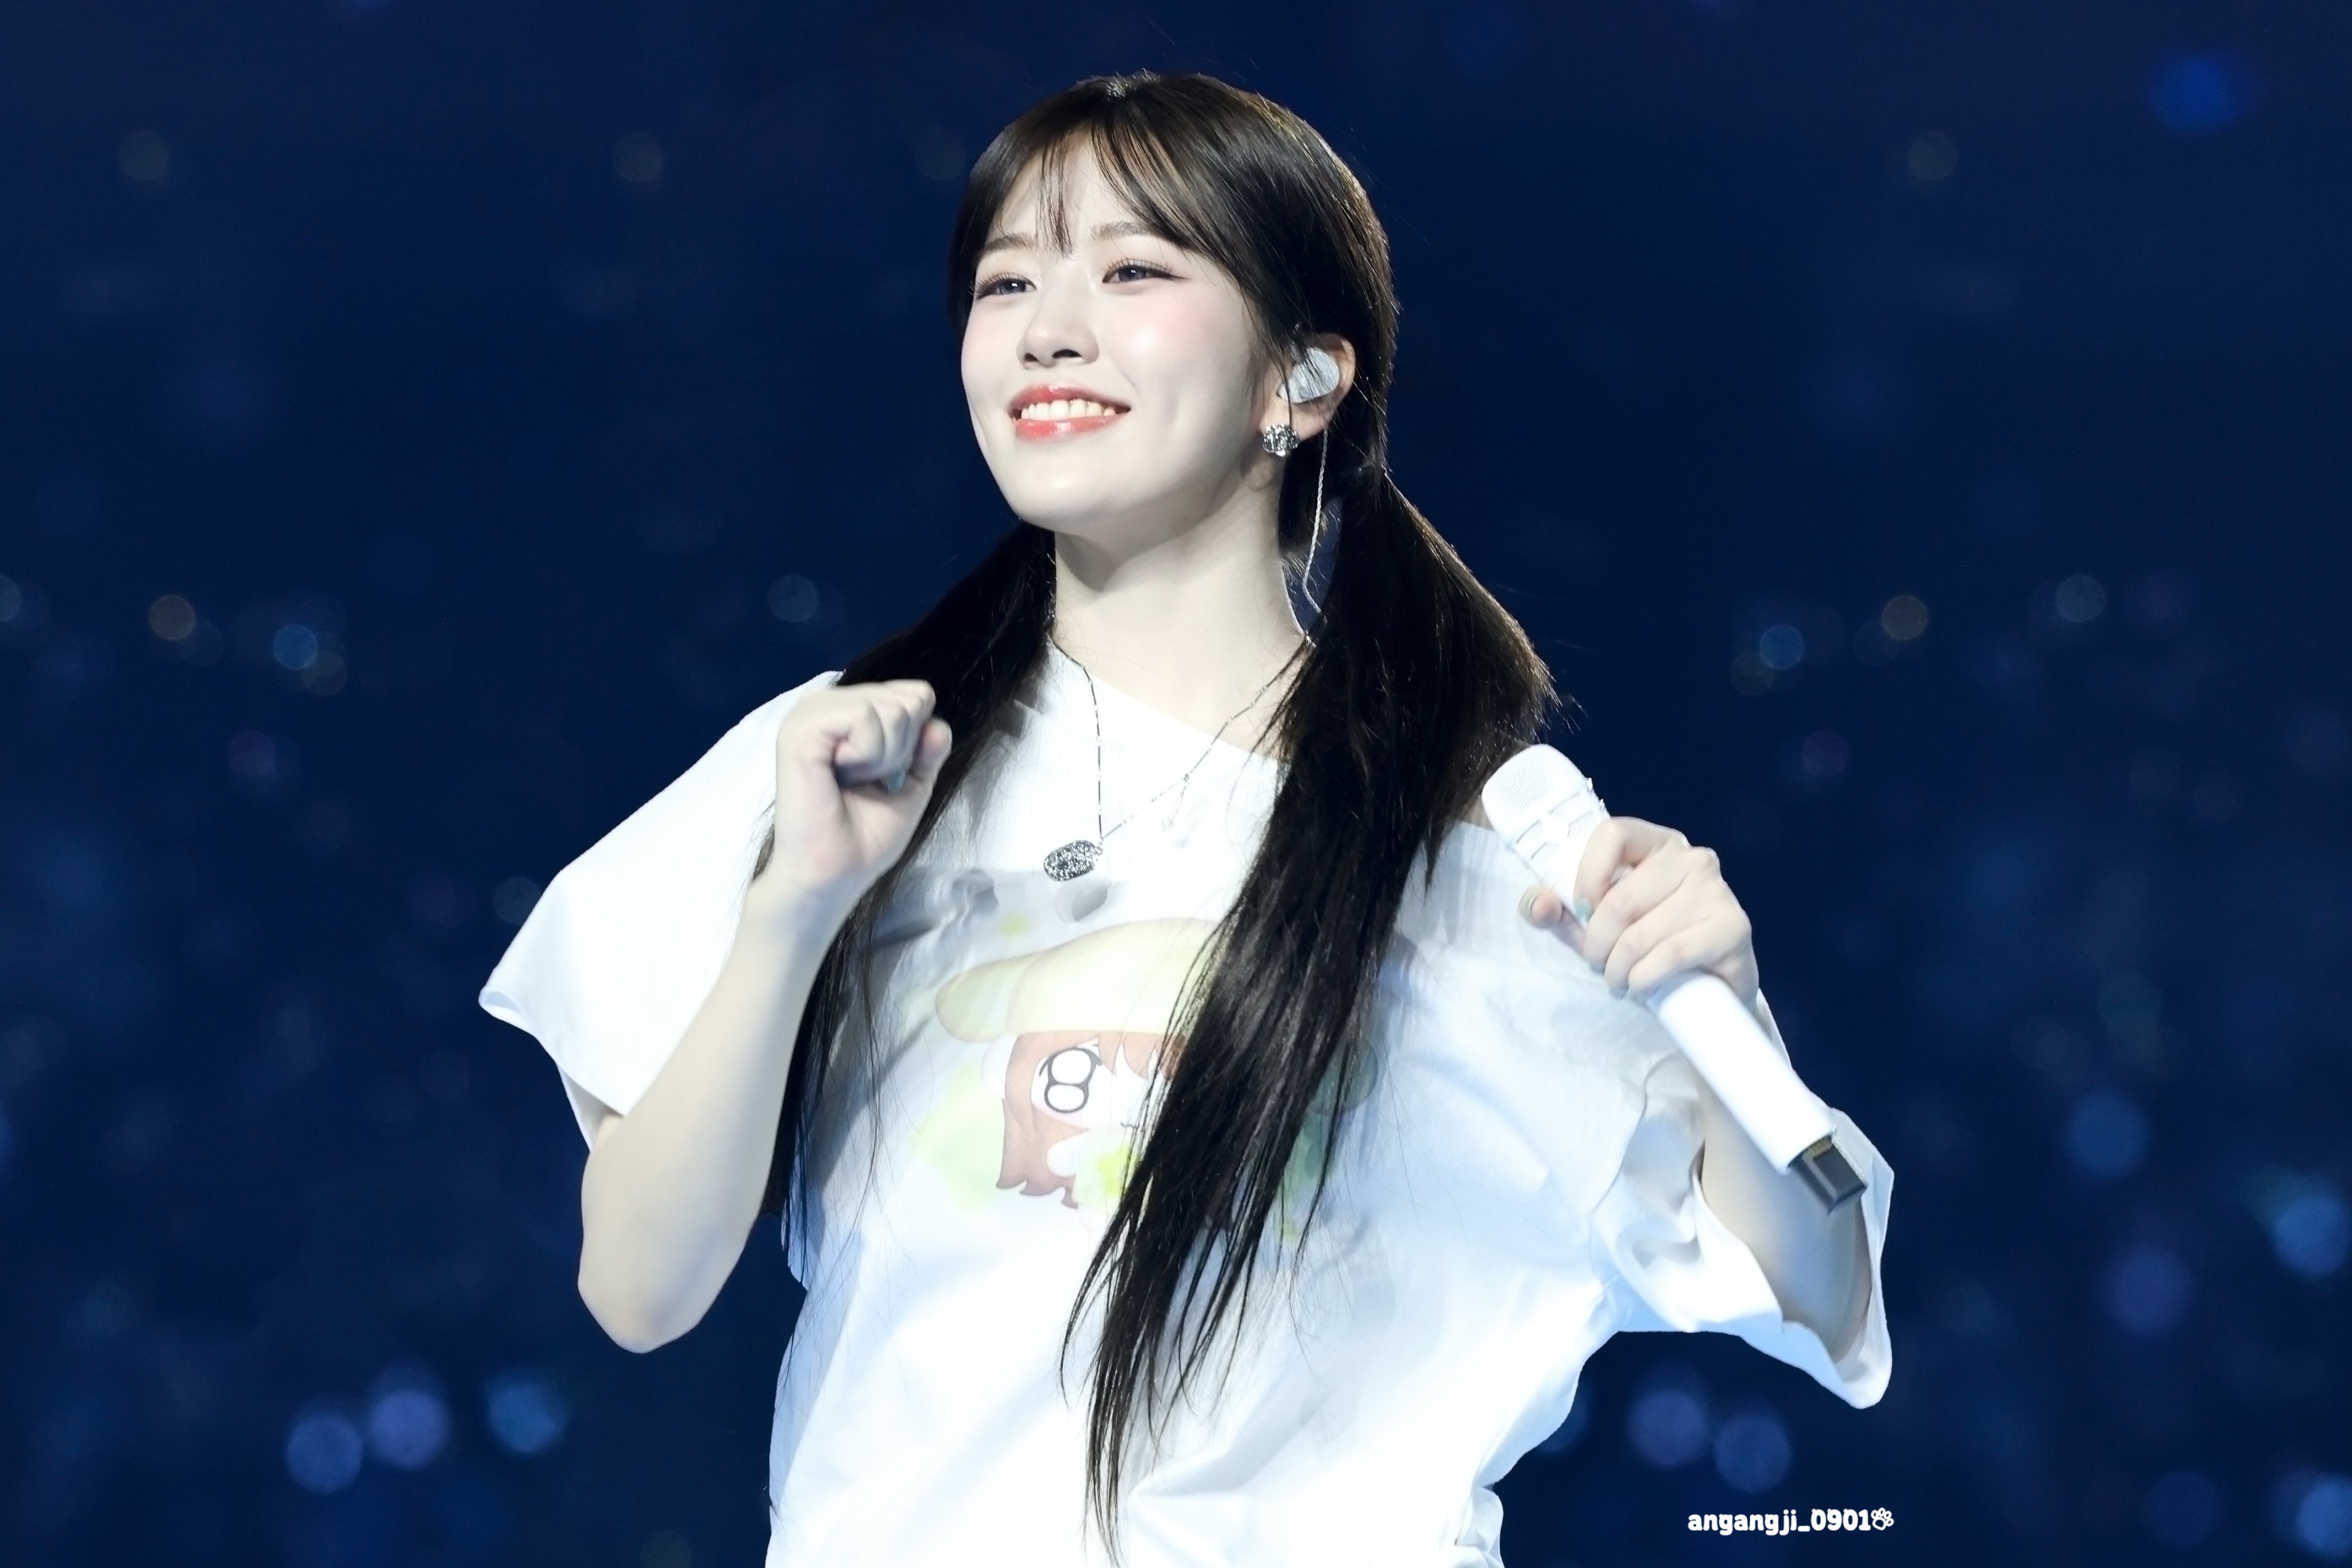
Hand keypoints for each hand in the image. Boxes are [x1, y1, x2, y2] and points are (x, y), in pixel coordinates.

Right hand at [763, 680, 952, 918]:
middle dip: (901, 749)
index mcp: (847, 711)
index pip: (914, 695)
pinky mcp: (800, 728)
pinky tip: (842, 775)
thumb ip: (928, 749)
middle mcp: (826, 703)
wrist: (836, 873)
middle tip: (866, 782)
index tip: (883, 777)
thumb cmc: (865, 835)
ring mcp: (810, 713)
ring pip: (889, 706)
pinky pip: (864, 716)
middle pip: (908, 698)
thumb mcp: (912, 784)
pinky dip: (869, 753)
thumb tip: (937, 724)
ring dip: (885, 755)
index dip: (914, 742)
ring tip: (852, 781)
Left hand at [1518, 816, 1758, 1004]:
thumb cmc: (1649, 948)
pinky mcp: (1733, 928)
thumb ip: (1560, 912)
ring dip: (1619, 969)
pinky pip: (1671, 954)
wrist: (1710, 991)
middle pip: (1621, 897)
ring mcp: (1717, 891)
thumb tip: (1538, 904)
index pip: (1612, 834)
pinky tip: (1641, 987)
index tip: (1582, 912)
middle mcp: (1692, 858)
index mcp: (1656, 844)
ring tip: (1619, 981)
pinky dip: (1644, 978)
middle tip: (1598, 964)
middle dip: (1597, 943)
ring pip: (1642, 933)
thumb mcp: (1595, 927)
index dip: (1586, 876)